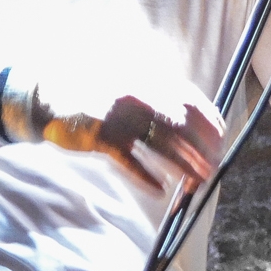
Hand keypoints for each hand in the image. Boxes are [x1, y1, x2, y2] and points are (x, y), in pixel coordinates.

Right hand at [35, 74, 223, 192]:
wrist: (49, 96)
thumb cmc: (96, 95)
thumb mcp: (131, 85)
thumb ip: (159, 96)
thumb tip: (197, 116)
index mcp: (148, 80)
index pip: (192, 102)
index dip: (211, 125)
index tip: (221, 144)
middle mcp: (137, 95)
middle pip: (182, 126)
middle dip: (202, 150)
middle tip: (212, 171)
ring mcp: (119, 115)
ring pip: (161, 145)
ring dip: (183, 167)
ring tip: (197, 184)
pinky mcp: (100, 135)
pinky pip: (128, 160)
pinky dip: (145, 177)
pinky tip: (159, 190)